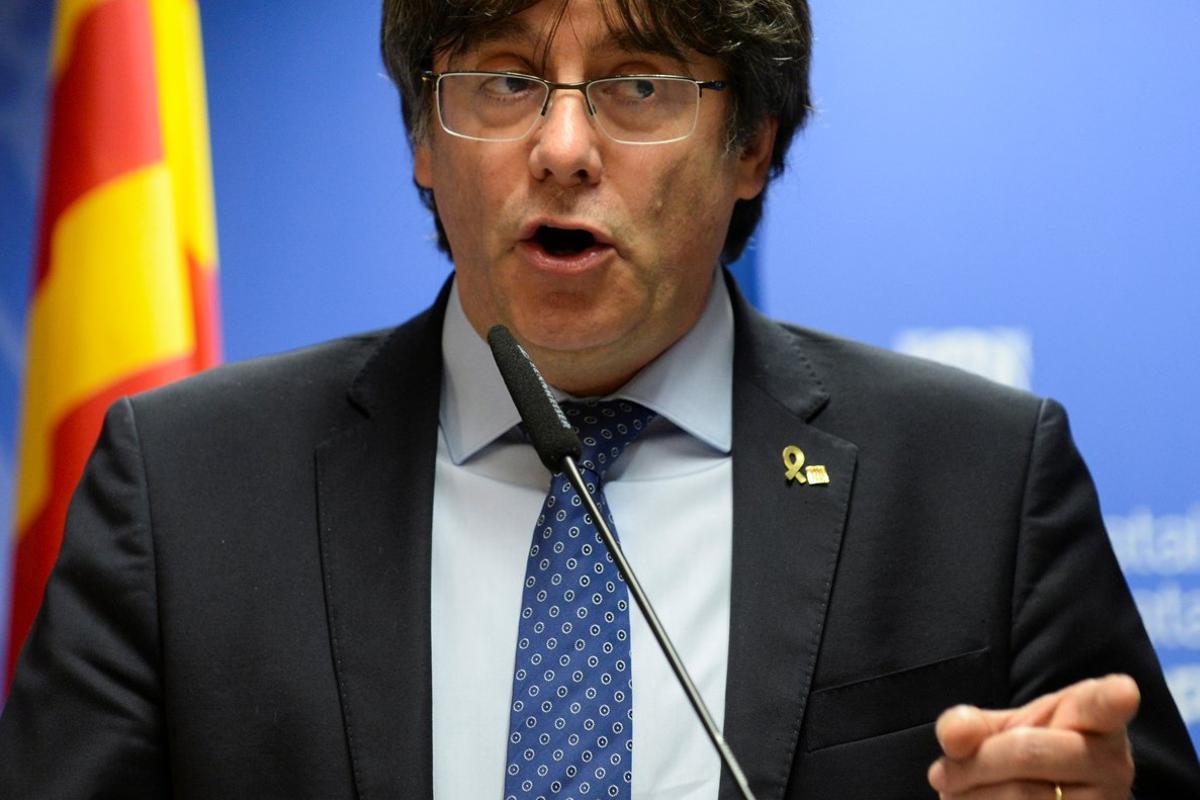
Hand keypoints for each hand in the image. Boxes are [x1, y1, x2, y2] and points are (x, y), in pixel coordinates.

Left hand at [927, 674, 1138, 798]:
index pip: (1105, 705)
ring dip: (967, 797)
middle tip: (941, 774)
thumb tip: (954, 736)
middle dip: (973, 763)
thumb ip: (970, 724)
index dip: (1112, 698)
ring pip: (1018, 798)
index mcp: (1096, 719)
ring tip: (957, 793)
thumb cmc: (1027, 754)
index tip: (1123, 691)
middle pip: (1025, 752)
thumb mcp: (1001, 729)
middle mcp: (1112, 764)